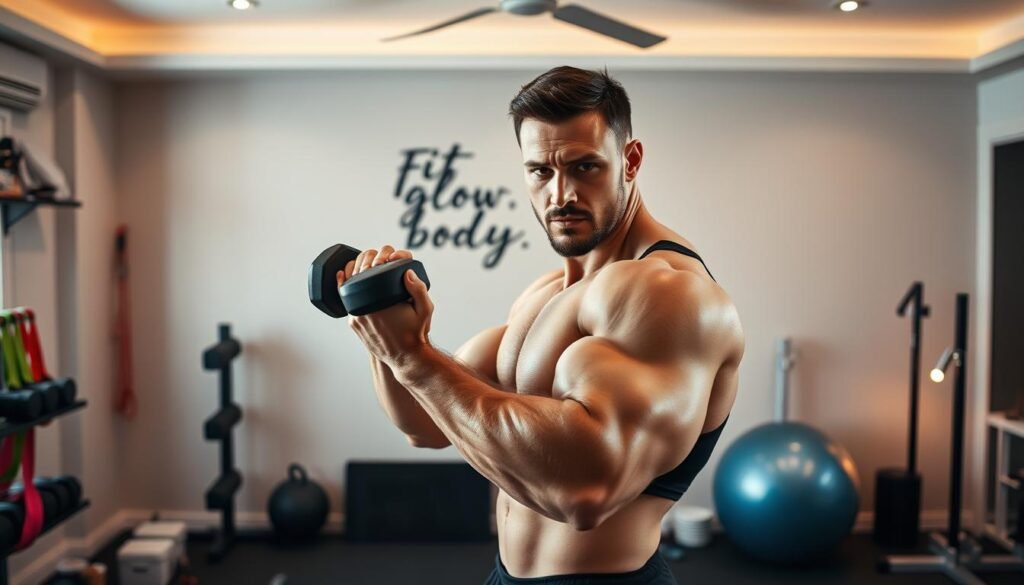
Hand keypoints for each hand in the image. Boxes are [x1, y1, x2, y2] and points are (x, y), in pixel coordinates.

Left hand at [337, 245, 433, 368]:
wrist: (405, 357)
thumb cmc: (415, 333)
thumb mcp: (425, 309)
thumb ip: (419, 289)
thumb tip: (407, 271)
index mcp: (379, 302)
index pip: (370, 269)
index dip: (376, 257)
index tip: (385, 257)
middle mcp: (363, 309)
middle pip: (357, 274)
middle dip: (365, 261)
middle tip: (377, 259)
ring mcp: (355, 317)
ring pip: (348, 287)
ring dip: (355, 273)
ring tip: (367, 267)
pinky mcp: (353, 324)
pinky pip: (347, 301)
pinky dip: (348, 289)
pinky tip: (349, 279)